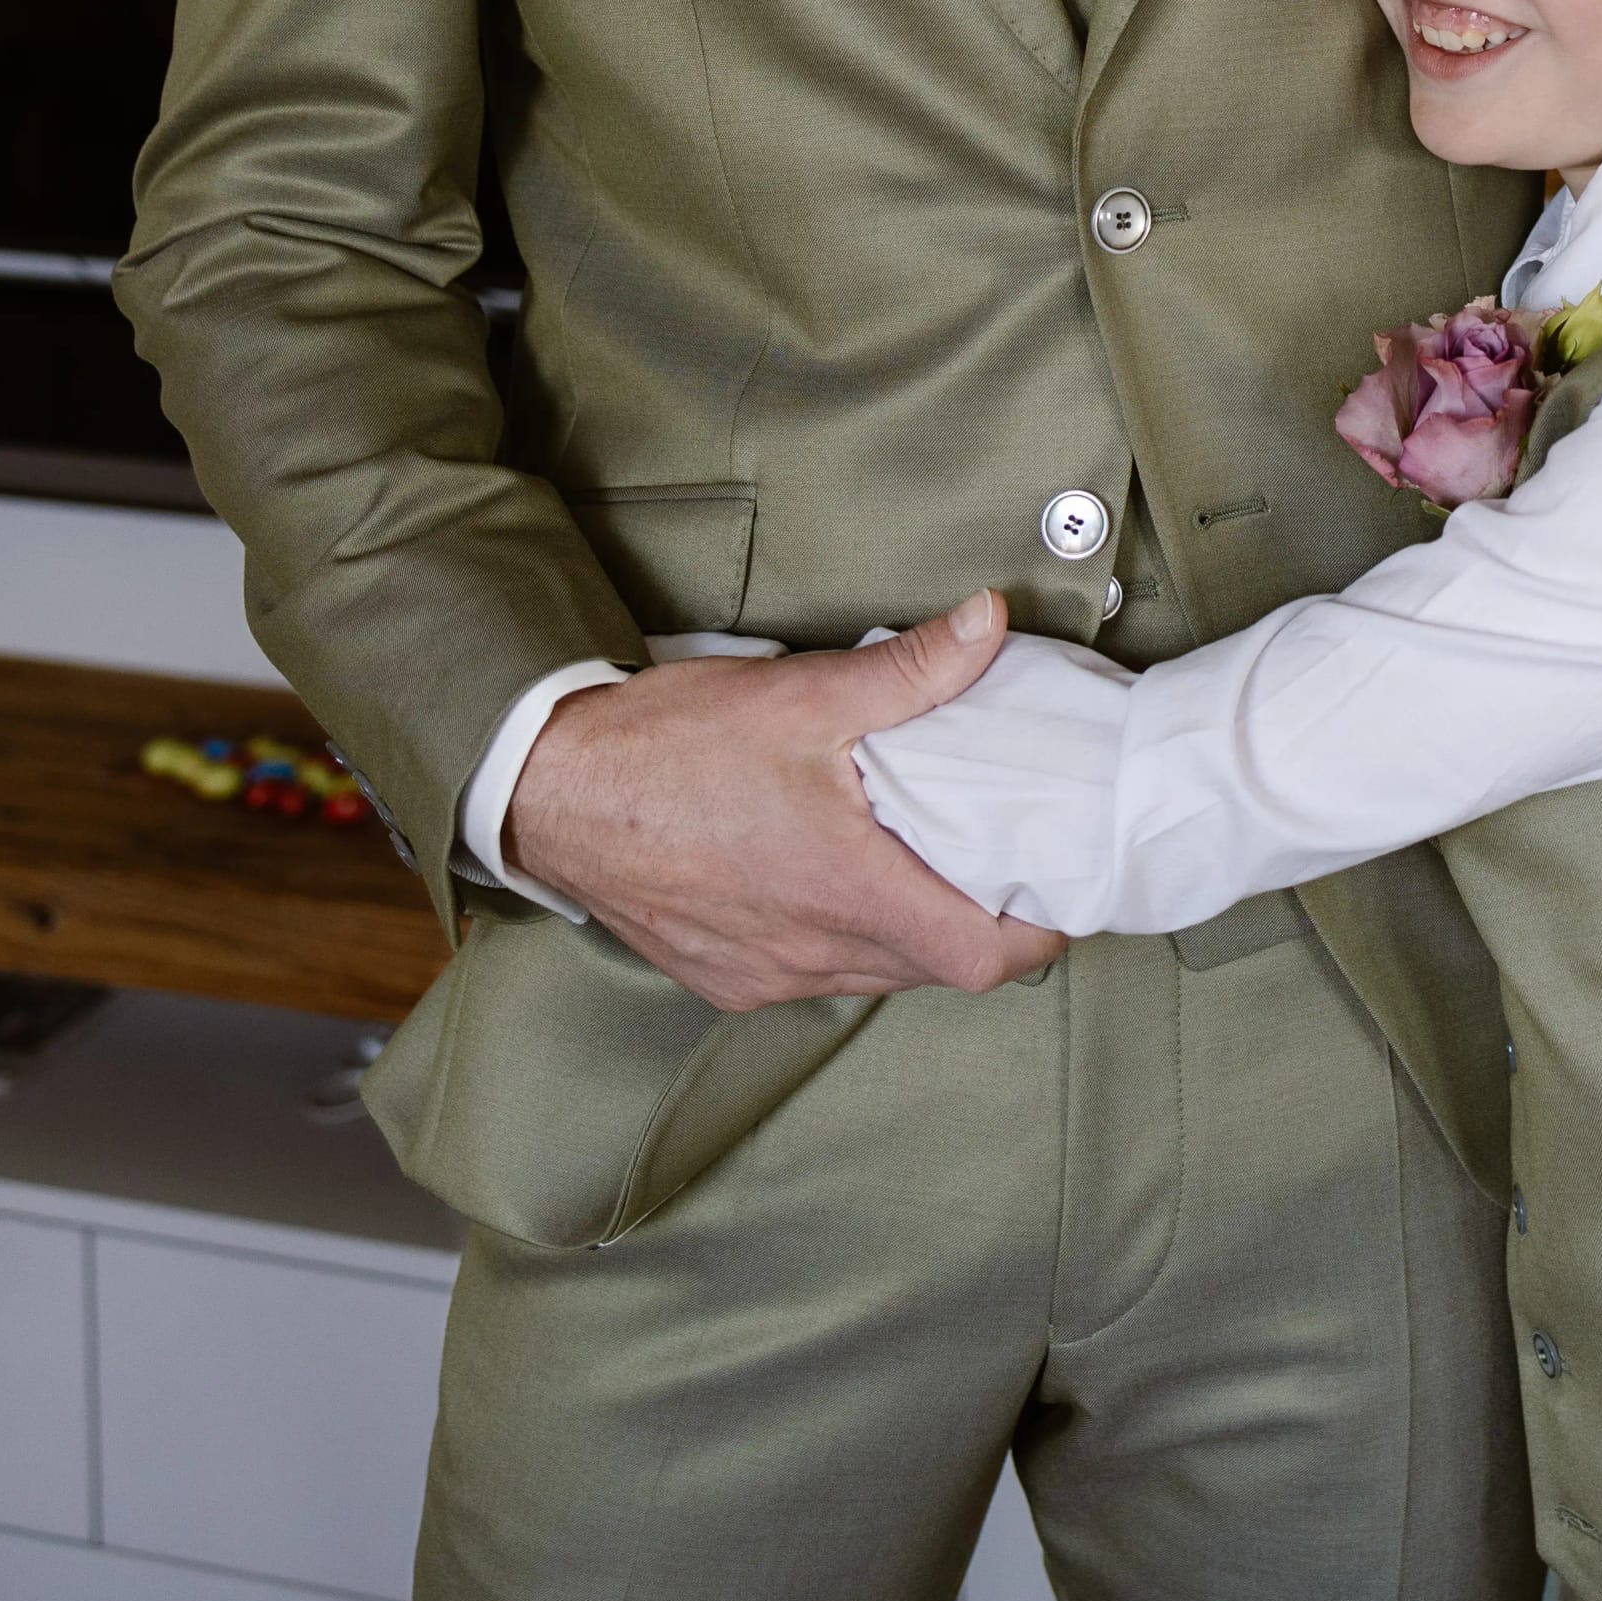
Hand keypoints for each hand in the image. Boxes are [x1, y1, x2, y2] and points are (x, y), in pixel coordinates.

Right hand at [504, 592, 1065, 1012]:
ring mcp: (761, 975)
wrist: (547, 792)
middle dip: (976, 924)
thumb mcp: (801, 693)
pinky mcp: (720, 977)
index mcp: (845, 891)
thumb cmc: (666, 748)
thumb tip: (989, 623)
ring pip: (872, 975)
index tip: (1054, 891)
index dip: (1034, 933)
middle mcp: (808, 952)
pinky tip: (834, 880)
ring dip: (907, 932)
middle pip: (932, 970)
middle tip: (998, 861)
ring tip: (923, 863)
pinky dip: (842, 939)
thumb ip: (910, 669)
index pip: (981, 958)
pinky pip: (810, 975)